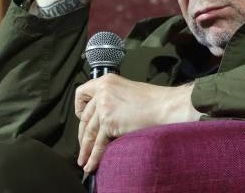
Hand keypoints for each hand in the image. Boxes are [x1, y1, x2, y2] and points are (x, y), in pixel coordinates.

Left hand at [75, 74, 200, 171]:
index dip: (80, 109)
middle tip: (83, 146)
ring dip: (86, 149)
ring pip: (89, 132)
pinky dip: (94, 156)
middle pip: (85, 117)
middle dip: (82, 135)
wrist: (165, 106)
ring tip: (83, 160)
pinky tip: (91, 163)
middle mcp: (102, 92)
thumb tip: (102, 116)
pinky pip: (98, 143)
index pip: (81, 93)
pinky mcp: (109, 121)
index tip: (82, 119)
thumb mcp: (126, 91)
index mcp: (106, 81)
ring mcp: (104, 106)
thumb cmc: (153, 100)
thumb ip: (111, 98)